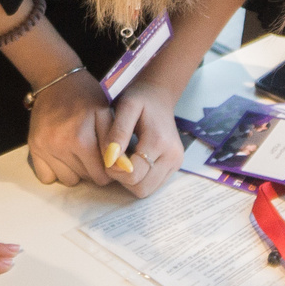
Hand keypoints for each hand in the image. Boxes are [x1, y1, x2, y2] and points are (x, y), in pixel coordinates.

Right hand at [26, 70, 114, 187]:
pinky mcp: (33, 148)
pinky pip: (46, 177)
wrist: (56, 81)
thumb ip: (115, 141)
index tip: (108, 159)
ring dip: (76, 171)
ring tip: (78, 153)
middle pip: (84, 178)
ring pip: (67, 180)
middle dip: (93, 170)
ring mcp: (43, 148)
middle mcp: (59, 146)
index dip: (108, 169)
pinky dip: (56, 172)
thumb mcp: (105, 113)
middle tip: (93, 152)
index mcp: (80, 139)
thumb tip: (121, 167)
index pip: (100, 175)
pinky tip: (63, 157)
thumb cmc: (86, 96)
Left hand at [100, 78, 185, 198]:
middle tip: (115, 158)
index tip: (108, 154)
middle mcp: (172, 156)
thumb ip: (117, 133)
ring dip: (130, 181)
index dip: (114, 169)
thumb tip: (111, 160)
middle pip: (141, 188)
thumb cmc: (140, 98)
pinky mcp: (175, 167)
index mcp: (160, 142)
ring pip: (147, 190)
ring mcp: (176, 163)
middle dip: (122, 178)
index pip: (132, 174)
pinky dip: (139, 179)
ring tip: (123, 160)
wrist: (160, 95)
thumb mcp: (126, 107)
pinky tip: (133, 162)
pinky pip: (153, 186)